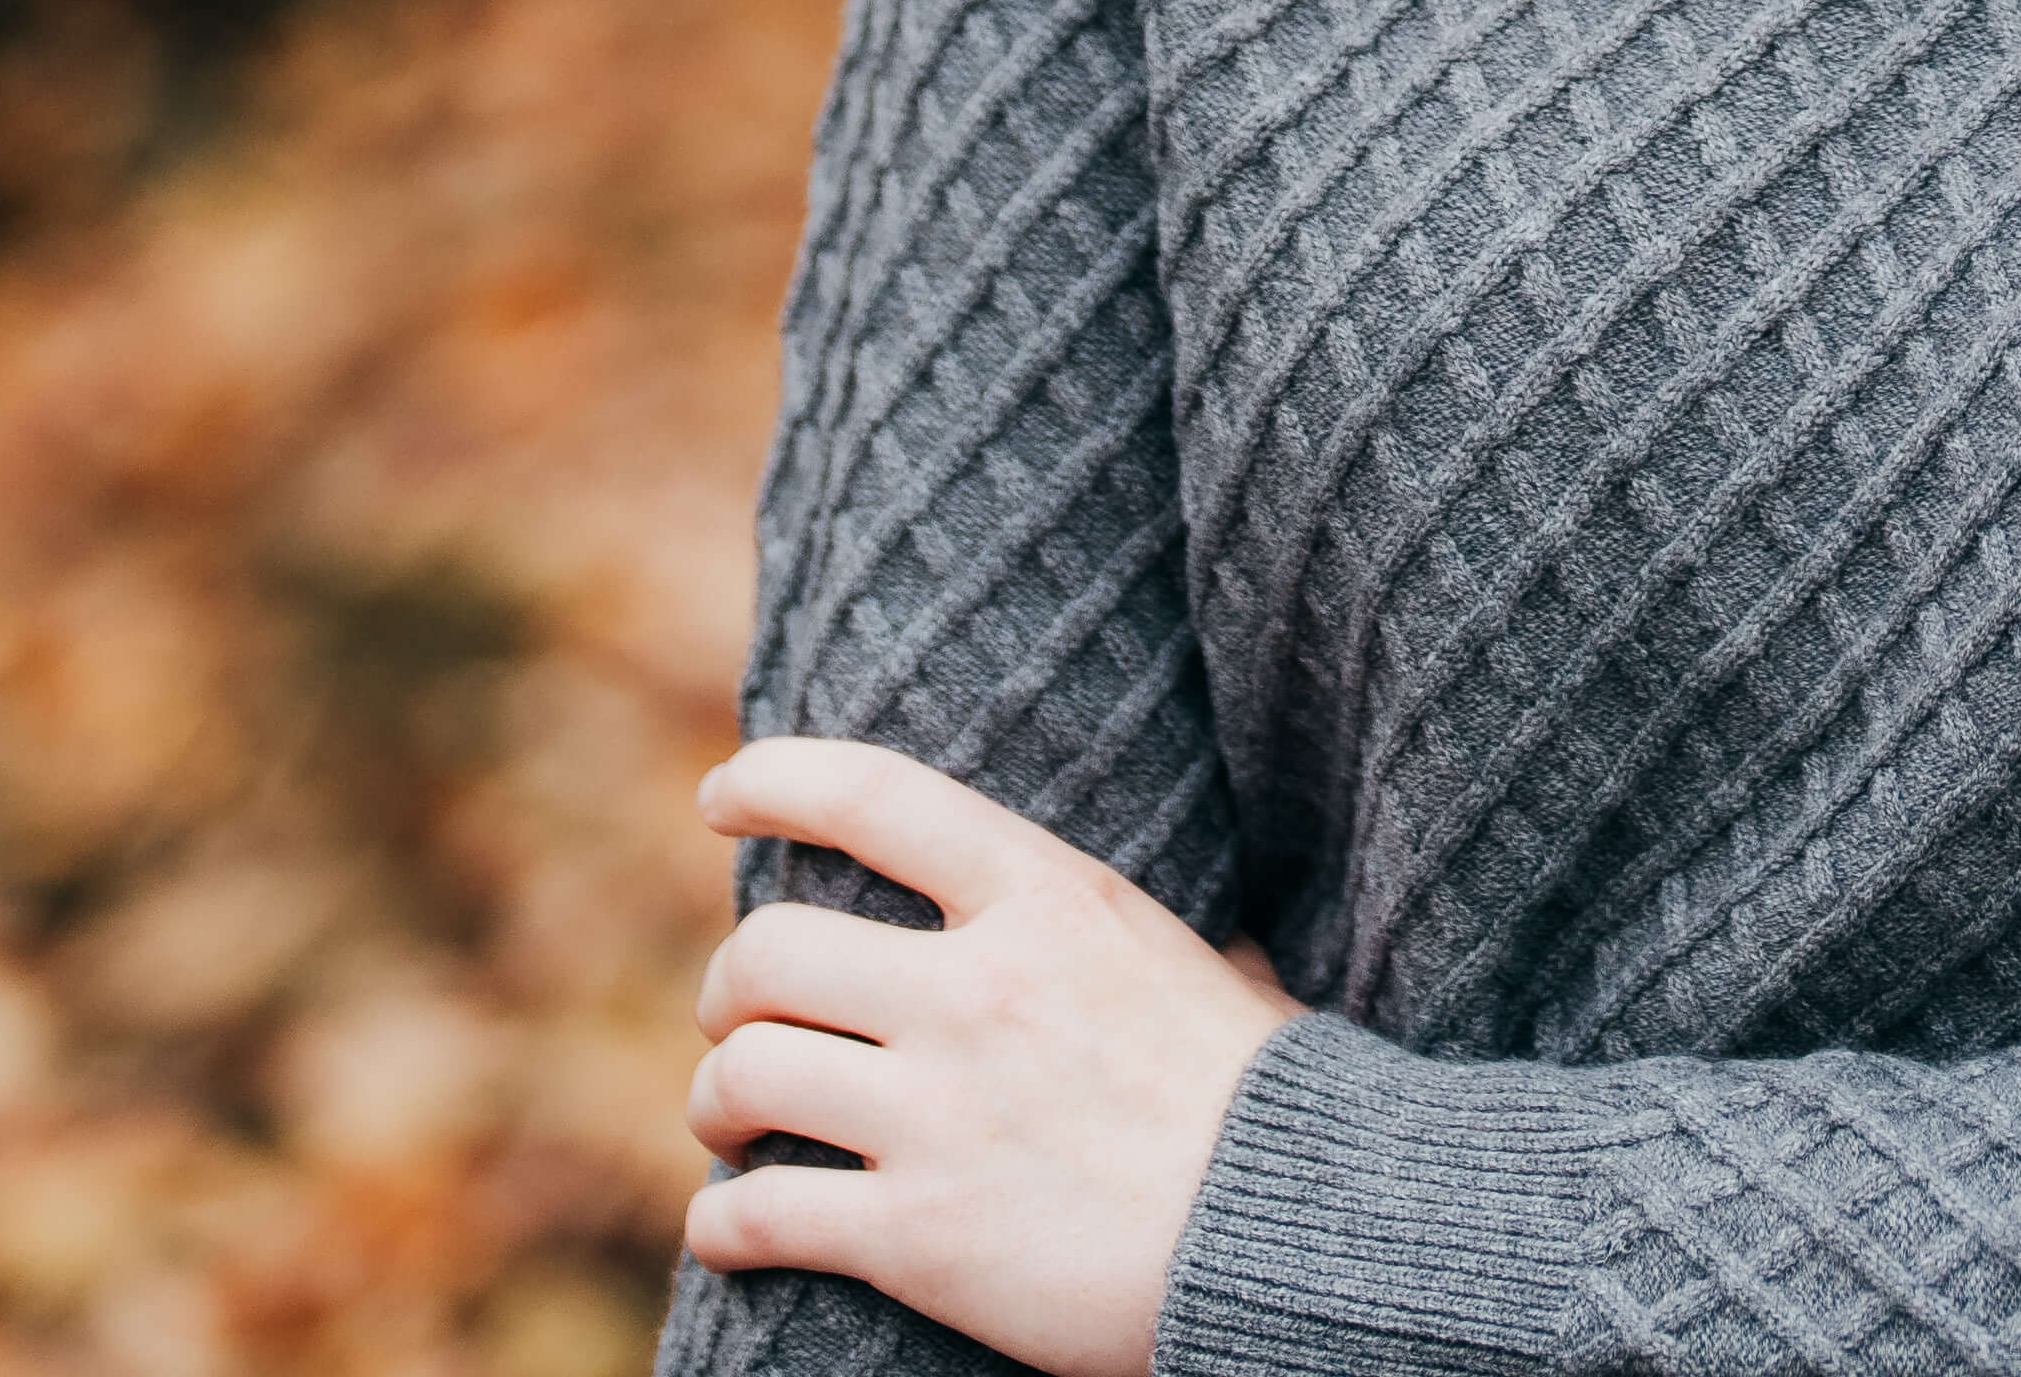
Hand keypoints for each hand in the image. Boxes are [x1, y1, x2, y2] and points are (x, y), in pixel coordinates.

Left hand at [681, 736, 1300, 1376]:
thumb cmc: (1273, 1104)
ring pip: (745, 1076)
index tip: (722, 796)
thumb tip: (1152, 932)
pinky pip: (758, 1216)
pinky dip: (725, 1228)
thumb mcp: (1214, 965)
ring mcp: (943, 1116)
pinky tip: (737, 1233)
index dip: (775, 780)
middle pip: (768, 952)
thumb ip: (1137, 939)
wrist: (1303, 1239)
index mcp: (1054, 901)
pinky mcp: (918, 1237)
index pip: (875, 797)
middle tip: (736, 1020)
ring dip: (717, 1106)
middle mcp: (982, 992)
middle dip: (727, 991)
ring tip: (736, 1128)